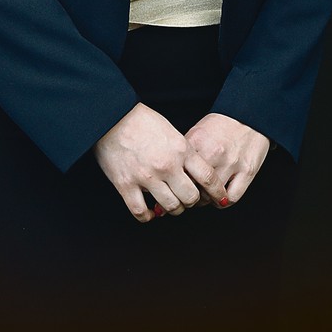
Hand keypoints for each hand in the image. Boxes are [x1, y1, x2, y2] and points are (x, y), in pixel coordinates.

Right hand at [93, 103, 229, 222]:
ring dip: (172, 209)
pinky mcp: (125, 184)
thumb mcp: (171, 131)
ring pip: (170, 207)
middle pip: (190, 198)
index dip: (217, 192)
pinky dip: (147, 216)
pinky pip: (140, 212)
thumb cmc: (141, 120)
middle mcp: (166, 165)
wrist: (111, 115)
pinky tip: (149, 212)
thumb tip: (194, 174)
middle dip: (191, 201)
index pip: (208, 178)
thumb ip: (184, 152)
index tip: (219, 199)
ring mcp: (146, 177)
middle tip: (187, 198)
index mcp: (181, 150)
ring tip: (168, 203)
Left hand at [184, 113, 270, 205]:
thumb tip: (174, 173)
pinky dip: (223, 202)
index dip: (177, 182)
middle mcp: (213, 153)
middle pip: (193, 186)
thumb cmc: (222, 125)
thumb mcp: (198, 132)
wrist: (249, 114)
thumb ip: (187, 152)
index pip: (179, 172)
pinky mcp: (247, 171)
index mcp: (197, 142)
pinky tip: (220, 197)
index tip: (178, 186)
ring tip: (205, 196)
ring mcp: (231, 163)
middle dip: (189, 193)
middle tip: (190, 193)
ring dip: (206, 200)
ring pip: (211, 196)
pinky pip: (231, 198)